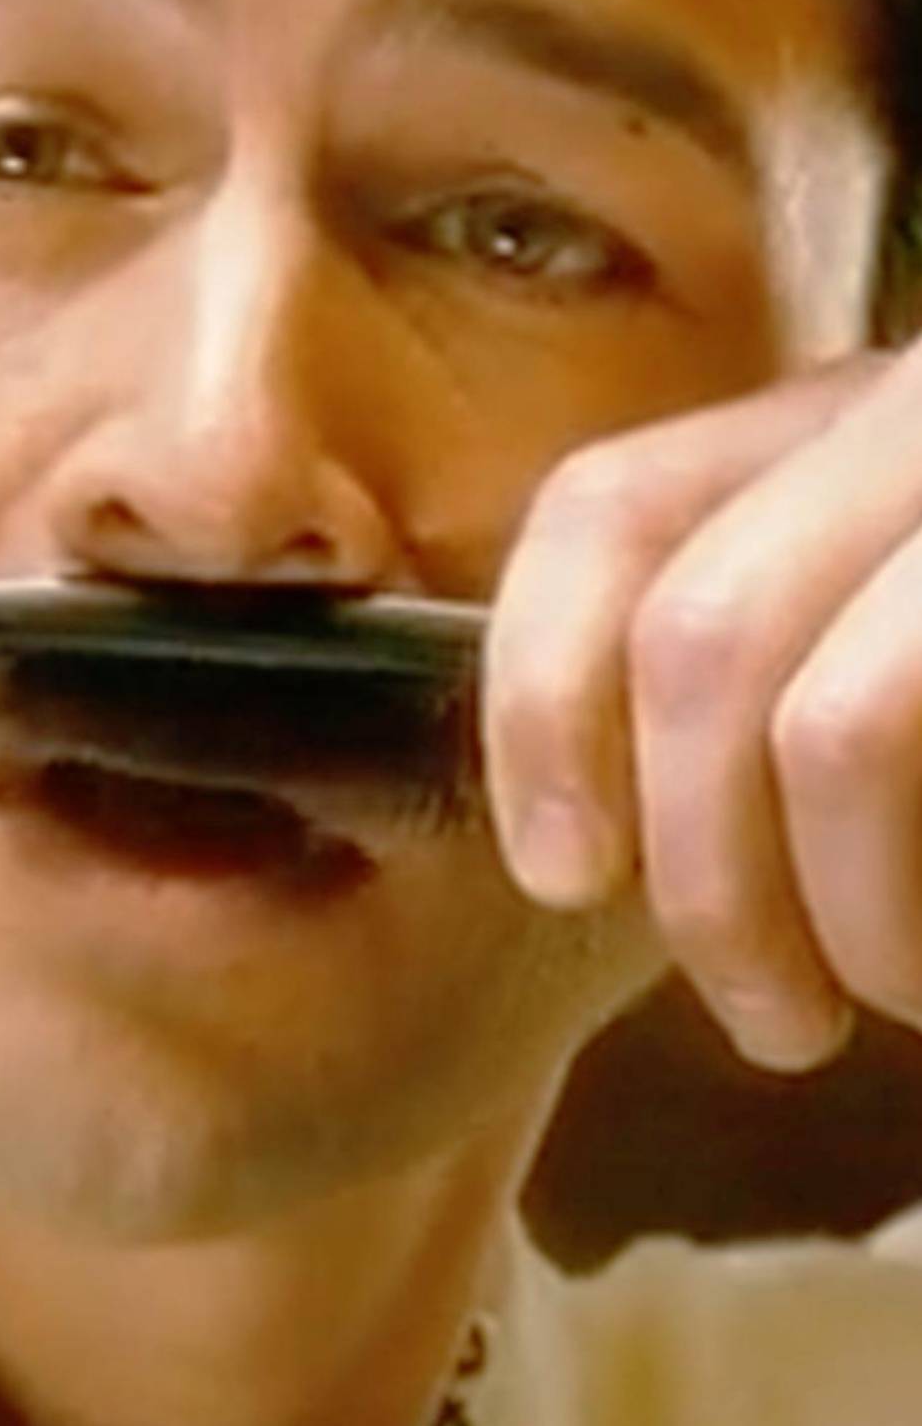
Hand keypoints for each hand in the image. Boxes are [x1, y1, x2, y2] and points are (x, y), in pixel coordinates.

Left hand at [485, 341, 921, 1069]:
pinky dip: (894, 918)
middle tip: (770, 1014)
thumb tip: (586, 835)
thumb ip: (778, 673)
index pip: (606, 509)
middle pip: (687, 629)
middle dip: (695, 868)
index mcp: (842, 425)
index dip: (540, 695)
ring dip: (810, 913)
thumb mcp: (906, 655)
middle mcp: (908, 411)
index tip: (558, 869)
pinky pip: (871, 728)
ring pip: (798, 712)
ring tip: (879, 1006)